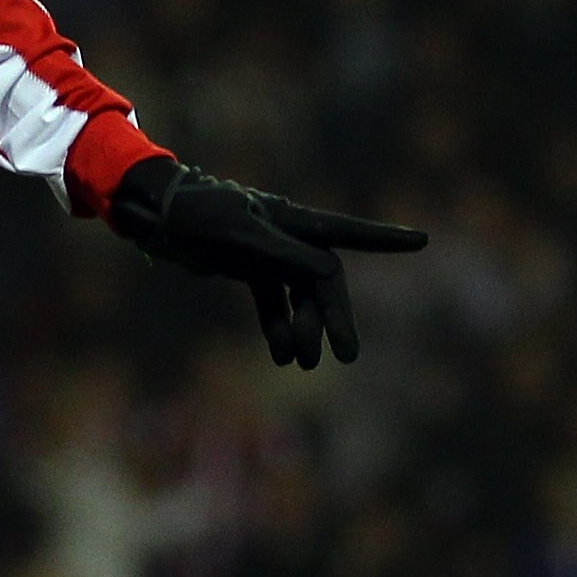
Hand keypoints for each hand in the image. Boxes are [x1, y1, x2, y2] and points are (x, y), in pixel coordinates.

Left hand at [111, 156, 426, 369]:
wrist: (155, 215)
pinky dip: (277, 327)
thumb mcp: (238, 234)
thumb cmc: (196, 215)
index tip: (421, 240)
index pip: (345, 232)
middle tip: (346, 355)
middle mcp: (285, 236)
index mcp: (290, 219)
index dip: (383, 238)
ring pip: (299, 296)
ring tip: (300, 362)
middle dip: (335, 317)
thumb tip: (330, 273)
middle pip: (323, 280)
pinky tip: (280, 356)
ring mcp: (267, 253)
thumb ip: (282, 255)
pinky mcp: (246, 268)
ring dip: (303, 328)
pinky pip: (272, 302)